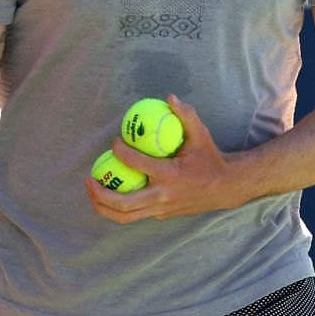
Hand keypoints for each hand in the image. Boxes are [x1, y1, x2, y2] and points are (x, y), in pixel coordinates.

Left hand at [85, 95, 244, 222]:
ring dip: (102, 206)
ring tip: (91, 189)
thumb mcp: (202, 135)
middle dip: (99, 194)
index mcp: (170, 176)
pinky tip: (109, 191)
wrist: (226, 188)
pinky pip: (134, 215)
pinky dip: (117, 207)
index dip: (121, 152)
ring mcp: (161, 210)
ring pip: (124, 217)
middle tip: (88, 178)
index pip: (137, 164)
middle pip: (122, 204)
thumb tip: (169, 98)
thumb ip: (187, 116)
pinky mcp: (160, 215)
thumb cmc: (210, 159)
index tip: (115, 142)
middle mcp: (162, 197)